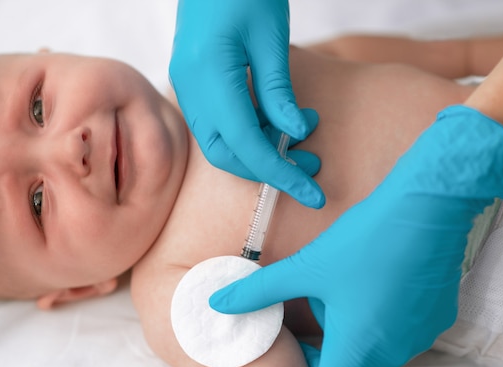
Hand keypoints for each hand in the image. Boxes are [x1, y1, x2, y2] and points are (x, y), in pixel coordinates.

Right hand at [169, 0, 324, 207]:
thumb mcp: (270, 37)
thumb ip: (279, 91)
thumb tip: (296, 134)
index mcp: (207, 74)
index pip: (246, 143)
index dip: (281, 173)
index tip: (313, 193)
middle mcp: (190, 88)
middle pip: (226, 154)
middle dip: (269, 169)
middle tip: (312, 166)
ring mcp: (188, 88)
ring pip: (222, 143)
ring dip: (261, 151)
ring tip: (304, 141)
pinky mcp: (195, 85)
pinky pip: (221, 125)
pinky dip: (251, 133)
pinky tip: (279, 124)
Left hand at [210, 105, 502, 366]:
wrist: (429, 207)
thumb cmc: (364, 240)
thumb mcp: (307, 267)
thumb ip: (259, 291)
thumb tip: (218, 303)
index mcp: (355, 349)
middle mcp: (392, 354)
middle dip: (324, 362)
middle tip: (304, 332)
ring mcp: (419, 339)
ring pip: (374, 354)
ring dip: (352, 340)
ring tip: (339, 298)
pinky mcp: (437, 321)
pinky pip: (400, 335)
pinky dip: (380, 324)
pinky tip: (373, 286)